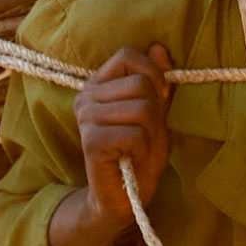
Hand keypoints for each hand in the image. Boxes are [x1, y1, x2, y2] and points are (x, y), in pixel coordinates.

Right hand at [71, 44, 172, 240]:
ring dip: (149, 133)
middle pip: (140, 83)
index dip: (152, 73)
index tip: (158, 97)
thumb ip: (157, 84)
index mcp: (98, 85)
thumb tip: (159, 46)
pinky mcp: (91, 141)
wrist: (123, 199)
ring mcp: (86, 118)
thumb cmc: (138, 155)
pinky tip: (130, 158)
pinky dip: (142, 148)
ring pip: (141, 108)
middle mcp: (86, 96)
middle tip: (144, 134)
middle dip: (154, 112)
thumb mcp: (155, 115)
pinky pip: (133, 133)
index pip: (127, 55)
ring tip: (137, 147)